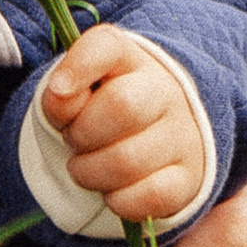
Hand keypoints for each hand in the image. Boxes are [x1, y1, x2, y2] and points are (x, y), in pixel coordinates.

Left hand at [40, 23, 206, 221]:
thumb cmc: (107, 104)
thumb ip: (62, 90)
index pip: (106, 46)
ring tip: (87, 166)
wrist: (162, 129)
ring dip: (90, 172)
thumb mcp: (80, 89)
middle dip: (82, 132)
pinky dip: (117, 200)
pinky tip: (112, 189)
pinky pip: (149, 197)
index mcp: (130, 58)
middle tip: (75, 140)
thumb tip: (59, 94)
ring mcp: (182, 135)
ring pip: (128, 160)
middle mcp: (165, 91)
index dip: (78, 67)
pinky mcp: (189, 178)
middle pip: (122, 106)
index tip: (58, 90)